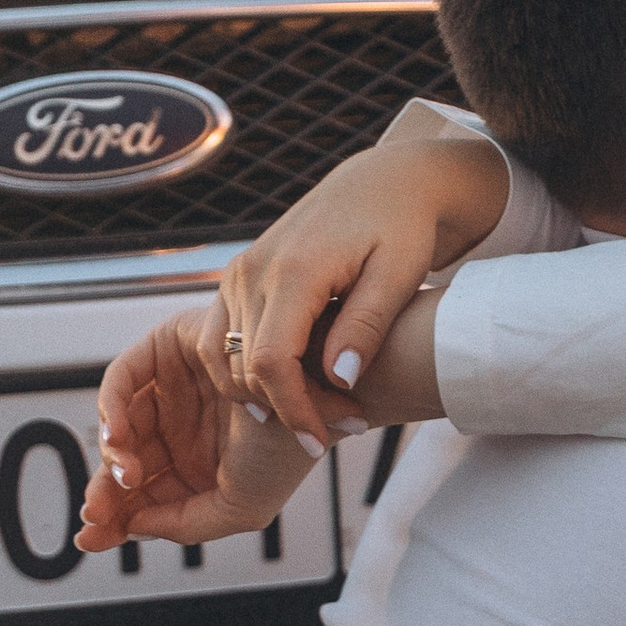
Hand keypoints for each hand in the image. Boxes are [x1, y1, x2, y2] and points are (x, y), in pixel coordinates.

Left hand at [79, 306, 319, 549]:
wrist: (317, 388)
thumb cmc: (290, 445)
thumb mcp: (241, 509)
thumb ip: (186, 526)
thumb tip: (135, 525)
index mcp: (200, 467)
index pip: (146, 496)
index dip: (117, 517)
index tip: (96, 538)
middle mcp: (183, 429)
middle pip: (127, 463)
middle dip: (106, 492)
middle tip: (96, 514)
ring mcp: (174, 389)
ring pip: (119, 426)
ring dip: (109, 454)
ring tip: (122, 476)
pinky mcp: (167, 349)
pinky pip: (124, 380)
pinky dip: (111, 408)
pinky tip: (120, 437)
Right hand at [219, 131, 508, 438]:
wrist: (381, 184)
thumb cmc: (401, 227)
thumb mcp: (399, 275)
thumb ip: (367, 326)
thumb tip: (340, 379)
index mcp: (293, 270)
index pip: (271, 362)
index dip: (294, 410)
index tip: (323, 441)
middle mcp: (253, 271)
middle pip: (246, 368)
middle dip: (290, 409)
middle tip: (345, 426)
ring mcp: (238, 274)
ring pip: (226, 360)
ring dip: (266, 396)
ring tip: (325, 411)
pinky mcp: (238, 279)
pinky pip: (223, 341)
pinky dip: (250, 373)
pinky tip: (294, 390)